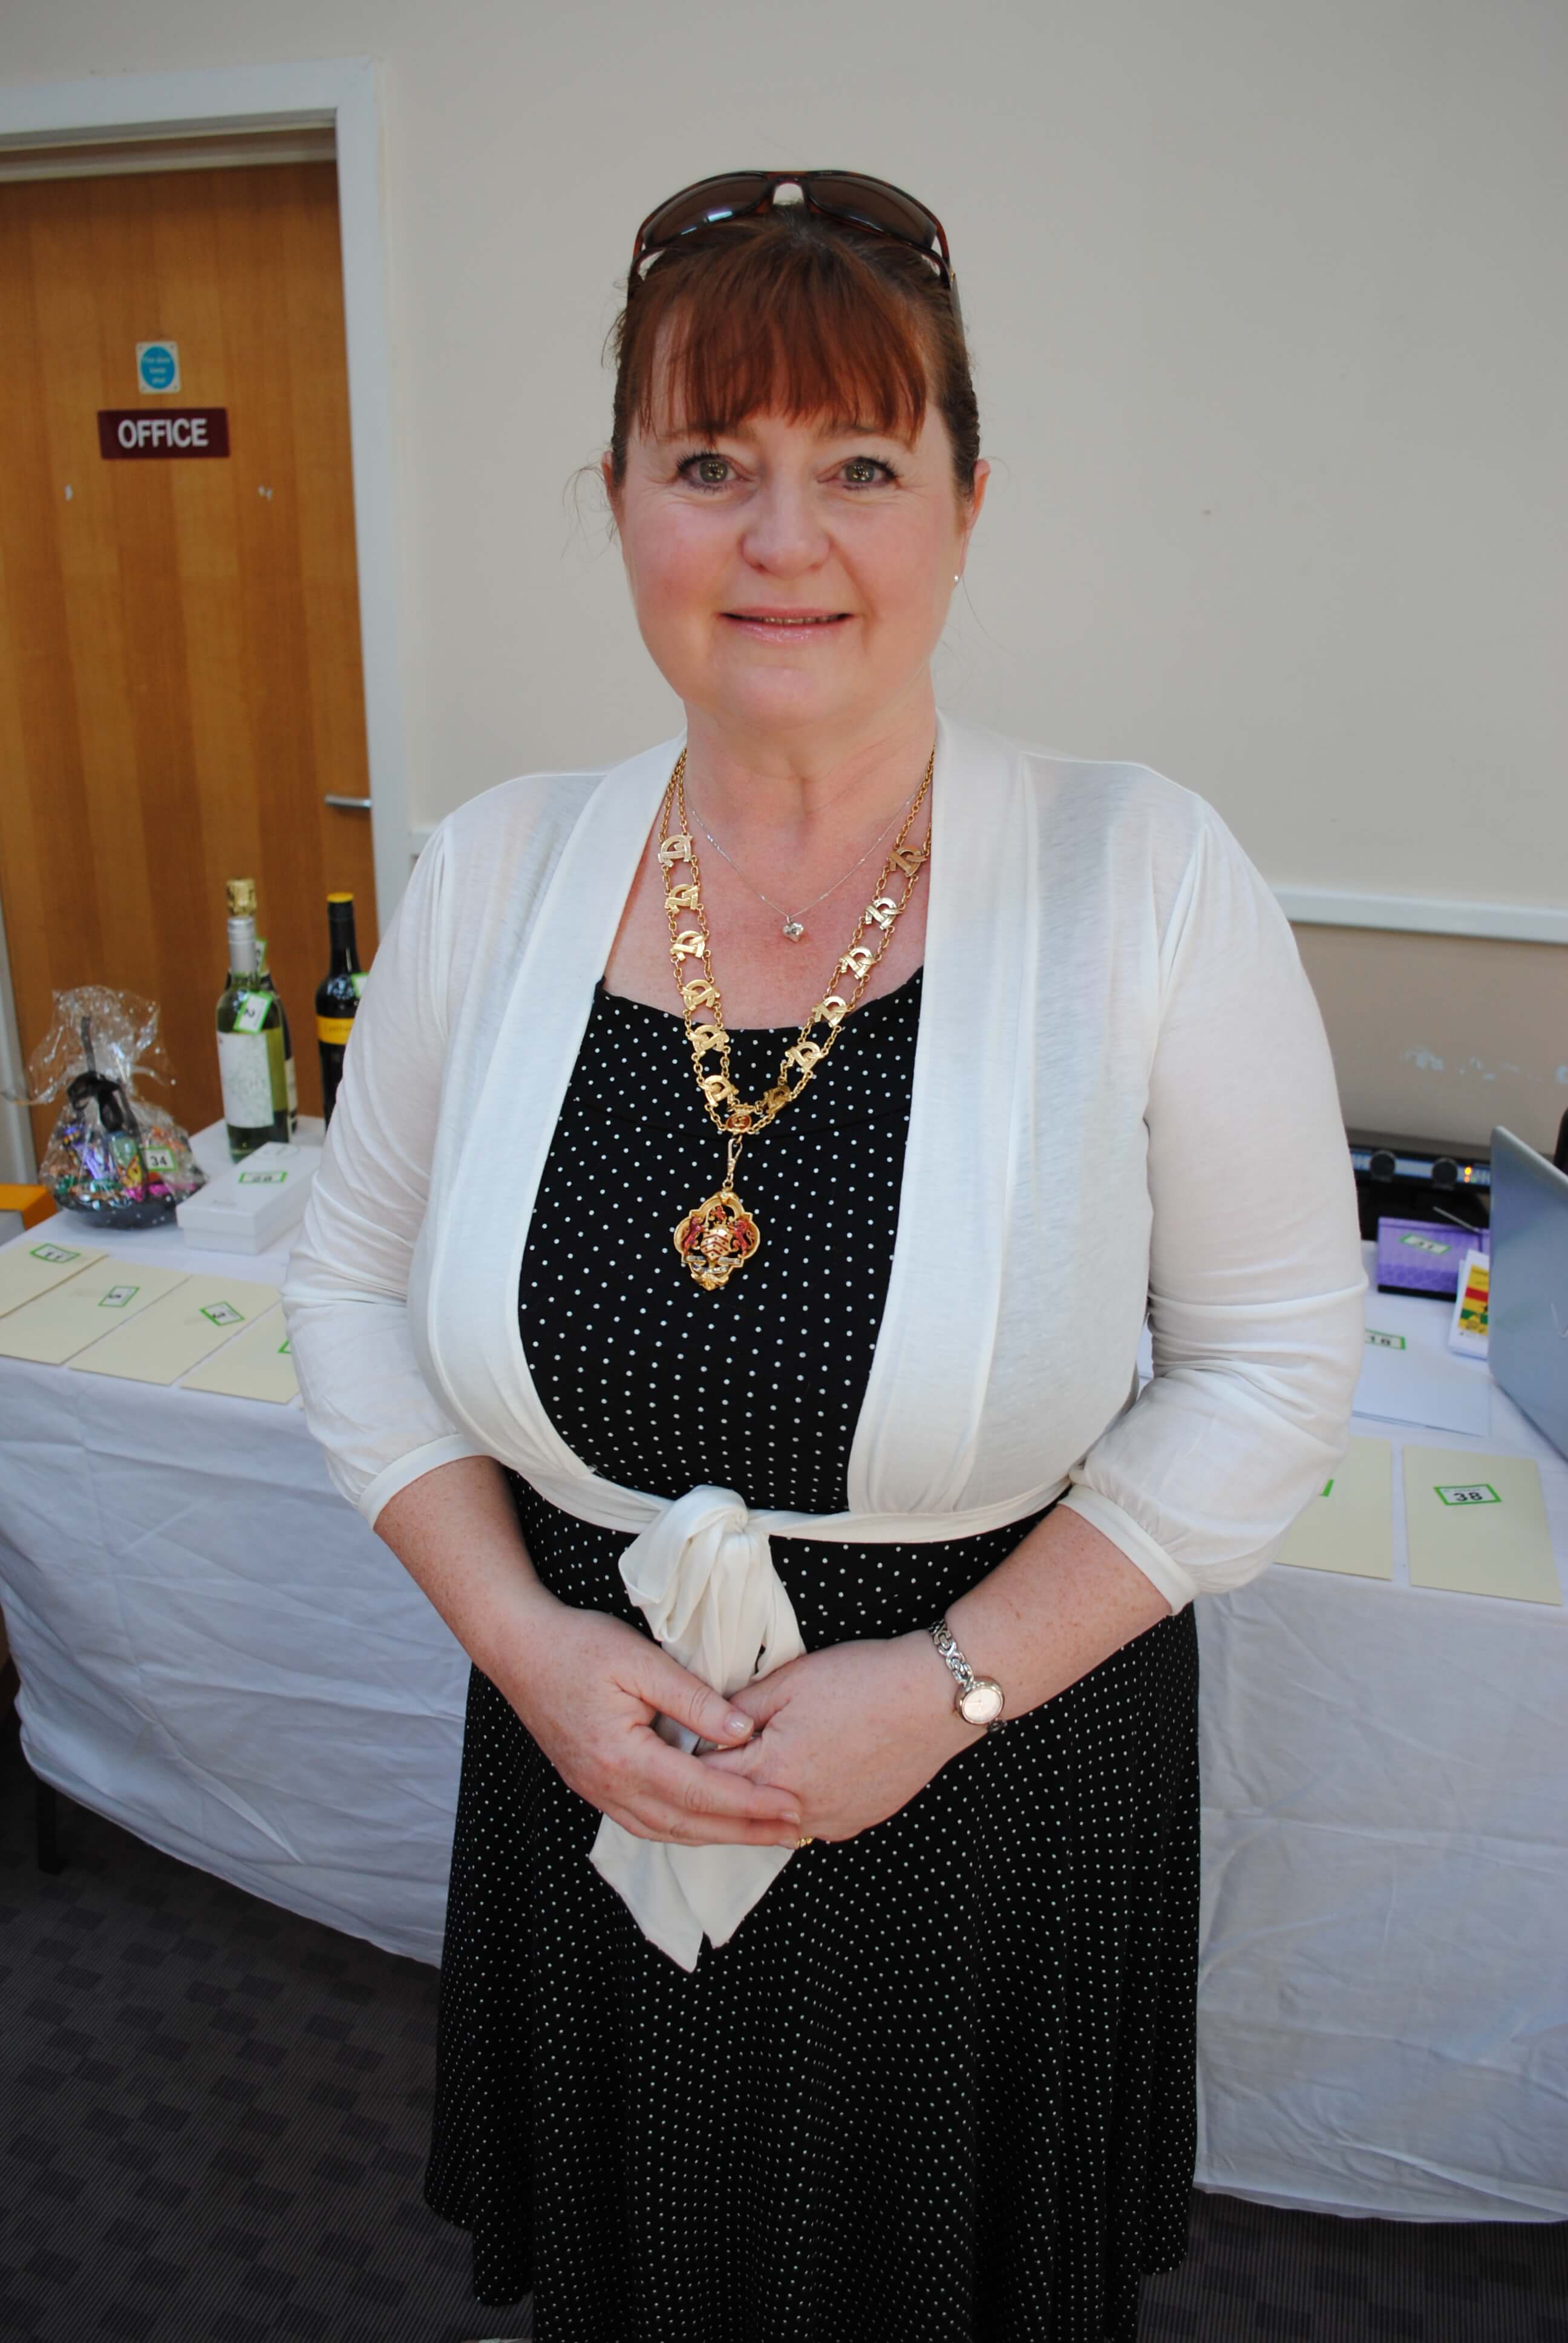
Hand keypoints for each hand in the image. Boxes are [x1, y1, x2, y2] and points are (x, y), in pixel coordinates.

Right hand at [487, 1591, 804, 1848]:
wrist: (517, 1647)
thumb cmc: (577, 1645)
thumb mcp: (640, 1661)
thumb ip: (692, 1700)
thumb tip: (742, 1733)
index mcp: (622, 1757)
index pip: (700, 1792)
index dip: (749, 1803)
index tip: (790, 1805)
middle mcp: (607, 1786)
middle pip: (687, 1825)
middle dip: (743, 1831)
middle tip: (791, 1832)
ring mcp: (595, 1791)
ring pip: (664, 1831)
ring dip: (715, 1837)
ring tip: (759, 1834)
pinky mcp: (590, 1785)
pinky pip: (643, 1821)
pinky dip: (681, 1828)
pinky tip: (705, 1823)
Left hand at [696, 1631, 973, 1842]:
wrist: (932, 1697)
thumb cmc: (862, 1681)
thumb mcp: (790, 1681)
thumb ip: (741, 1709)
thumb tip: (709, 1726)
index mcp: (771, 1770)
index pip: (706, 1777)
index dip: (691, 1757)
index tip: (681, 1745)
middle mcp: (797, 1809)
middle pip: (737, 1807)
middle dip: (719, 1785)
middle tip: (710, 1760)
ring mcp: (829, 1822)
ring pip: (774, 1819)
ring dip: (761, 1797)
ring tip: (763, 1762)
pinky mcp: (855, 1823)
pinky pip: (811, 1820)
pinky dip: (799, 1802)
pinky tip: (807, 1772)